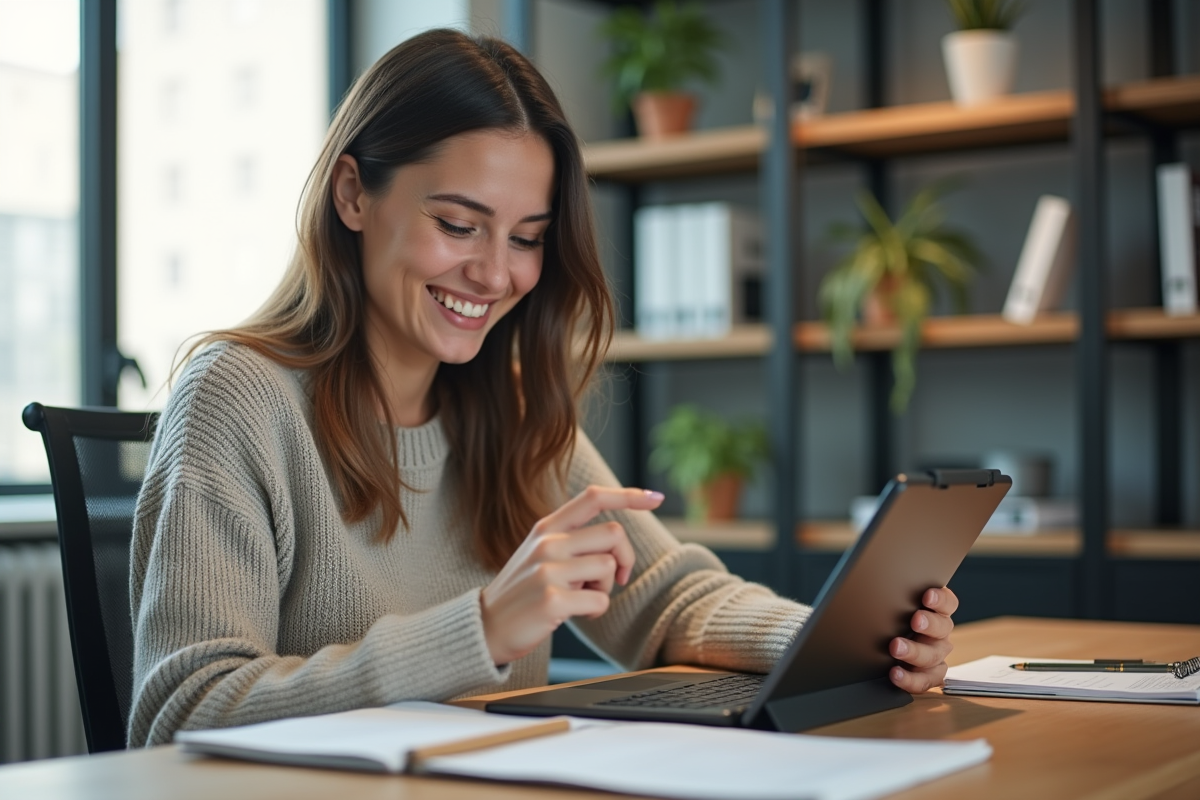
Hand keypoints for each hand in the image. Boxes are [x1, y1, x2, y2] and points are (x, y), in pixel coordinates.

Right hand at [480, 486, 663, 665]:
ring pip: (609, 568)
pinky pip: (600, 601)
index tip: (655, 497)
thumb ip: (572, 540)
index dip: (628, 495)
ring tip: (583, 598)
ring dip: (607, 589)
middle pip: (614, 534)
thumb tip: (617, 539)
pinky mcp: (551, 600)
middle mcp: (547, 542)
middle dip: (624, 559)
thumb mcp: (540, 553)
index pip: (593, 497)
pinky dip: (597, 611)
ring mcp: (548, 570)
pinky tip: (577, 614)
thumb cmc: (523, 592)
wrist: (485, 627)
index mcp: (547, 527)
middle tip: (614, 579)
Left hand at [888, 586, 958, 693]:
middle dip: (929, 624)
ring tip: (896, 648)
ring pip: (935, 656)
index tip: (927, 596)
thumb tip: (878, 576)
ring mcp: (936, 654)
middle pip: (943, 628)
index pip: (948, 602)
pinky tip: (895, 673)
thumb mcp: (894, 601)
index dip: (940, 599)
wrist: (882, 639)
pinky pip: (926, 681)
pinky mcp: (928, 675)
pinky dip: (912, 679)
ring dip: (916, 652)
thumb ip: (895, 593)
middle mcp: (940, 633)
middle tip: (915, 620)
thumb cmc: (890, 614)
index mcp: (936, 610)